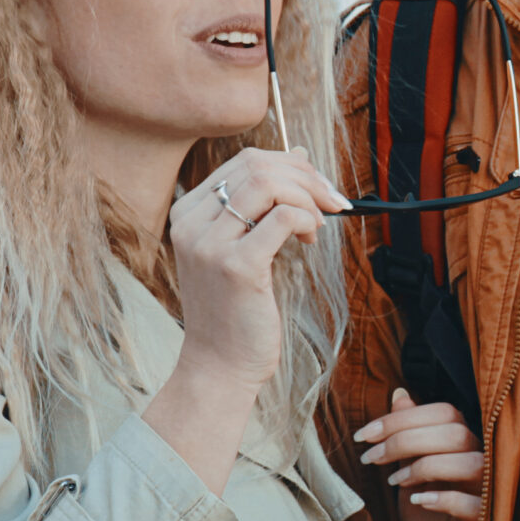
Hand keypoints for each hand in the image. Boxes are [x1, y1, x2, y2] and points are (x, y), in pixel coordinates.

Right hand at [166, 147, 347, 394]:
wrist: (219, 365)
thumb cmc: (235, 308)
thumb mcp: (242, 246)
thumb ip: (263, 204)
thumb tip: (299, 156)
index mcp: (188, 212)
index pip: (245, 161)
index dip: (291, 166)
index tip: (319, 187)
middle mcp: (191, 223)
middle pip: (258, 165)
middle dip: (306, 177)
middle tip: (332, 202)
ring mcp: (209, 244)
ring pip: (269, 184)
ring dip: (307, 197)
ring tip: (318, 225)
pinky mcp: (236, 267)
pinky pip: (282, 218)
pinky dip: (306, 220)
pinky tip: (310, 241)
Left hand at [353, 389, 483, 520]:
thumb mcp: (410, 475)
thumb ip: (409, 436)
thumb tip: (399, 394)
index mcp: (465, 446)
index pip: (443, 412)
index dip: (401, 418)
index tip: (363, 435)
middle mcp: (483, 463)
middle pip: (455, 431)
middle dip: (405, 439)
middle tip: (370, 458)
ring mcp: (490, 493)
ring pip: (470, 461)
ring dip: (425, 466)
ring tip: (394, 482)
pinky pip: (476, 504)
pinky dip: (445, 498)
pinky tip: (419, 503)